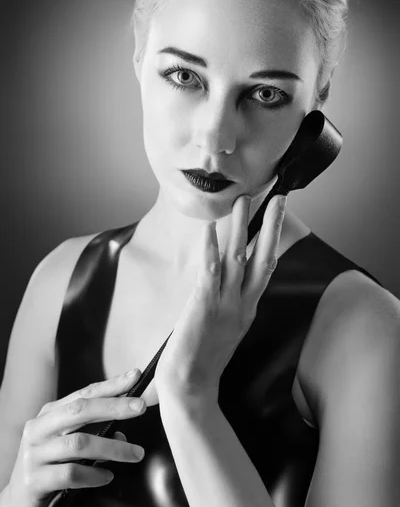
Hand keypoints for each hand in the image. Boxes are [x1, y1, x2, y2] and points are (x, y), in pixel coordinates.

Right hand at [7, 370, 146, 506]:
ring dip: (113, 448)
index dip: (111, 384)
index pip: (84, 394)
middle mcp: (39, 428)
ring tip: (135, 454)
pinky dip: (94, 474)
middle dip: (114, 406)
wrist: (18, 499)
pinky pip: (71, 474)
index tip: (135, 376)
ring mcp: (34, 454)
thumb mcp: (65, 441)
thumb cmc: (49, 464)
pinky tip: (107, 476)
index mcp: (49, 413)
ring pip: (79, 443)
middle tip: (140, 407)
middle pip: (80, 410)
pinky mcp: (34, 480)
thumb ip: (91, 432)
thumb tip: (122, 432)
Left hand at [154, 193, 286, 401]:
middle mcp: (242, 304)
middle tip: (278, 199)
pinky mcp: (204, 306)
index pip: (265, 268)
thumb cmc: (202, 360)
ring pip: (238, 258)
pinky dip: (211, 248)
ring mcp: (225, 304)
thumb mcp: (224, 329)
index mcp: (247, 309)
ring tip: (243, 201)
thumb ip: (227, 305)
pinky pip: (210, 271)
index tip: (275, 219)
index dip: (271, 241)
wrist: (190, 389)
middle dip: (271, 227)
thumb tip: (223, 284)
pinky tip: (211, 228)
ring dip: (241, 227)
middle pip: (263, 258)